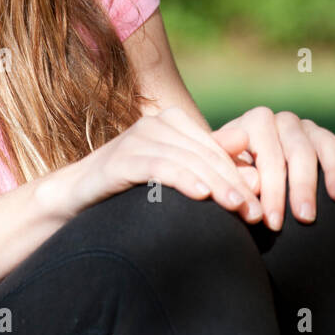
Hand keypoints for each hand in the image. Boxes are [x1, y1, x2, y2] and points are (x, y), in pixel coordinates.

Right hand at [64, 106, 265, 223]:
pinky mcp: (121, 156)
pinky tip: (200, 194)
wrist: (73, 198)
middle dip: (234, 184)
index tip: (261, 205)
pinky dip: (183, 179)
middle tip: (254, 212)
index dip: (241, 176)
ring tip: (238, 207)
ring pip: (188, 159)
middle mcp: (157, 123)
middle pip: (207, 154)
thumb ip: (209, 176)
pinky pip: (160, 166)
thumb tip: (258, 182)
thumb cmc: (128, 193)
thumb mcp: (173, 181)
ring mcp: (138, 136)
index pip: (217, 150)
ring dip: (216, 184)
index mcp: (173, 122)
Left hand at [211, 107, 334, 230]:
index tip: (272, 223)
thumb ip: (231, 170)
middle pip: (299, 150)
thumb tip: (251, 172)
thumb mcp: (223, 173)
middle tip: (305, 218)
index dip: (271, 190)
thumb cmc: (233, 181)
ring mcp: (311, 130)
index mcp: (256, 123)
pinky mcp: (333, 142)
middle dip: (302, 186)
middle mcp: (285, 122)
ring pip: (328, 145)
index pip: (268, 155)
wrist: (247, 178)